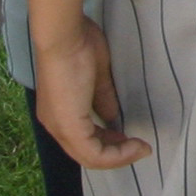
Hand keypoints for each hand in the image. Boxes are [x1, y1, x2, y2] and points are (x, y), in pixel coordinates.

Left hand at [36, 18, 150, 168]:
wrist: (64, 36)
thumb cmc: (78, 45)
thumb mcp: (96, 76)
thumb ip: (103, 99)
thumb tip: (112, 117)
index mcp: (57, 111)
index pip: (82, 140)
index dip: (108, 143)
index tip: (129, 137)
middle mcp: (55, 125)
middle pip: (86, 154)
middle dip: (116, 153)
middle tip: (138, 146)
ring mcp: (60, 128)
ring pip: (91, 158)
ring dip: (119, 157)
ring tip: (141, 148)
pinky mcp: (70, 129)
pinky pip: (94, 154)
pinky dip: (117, 155)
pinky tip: (134, 145)